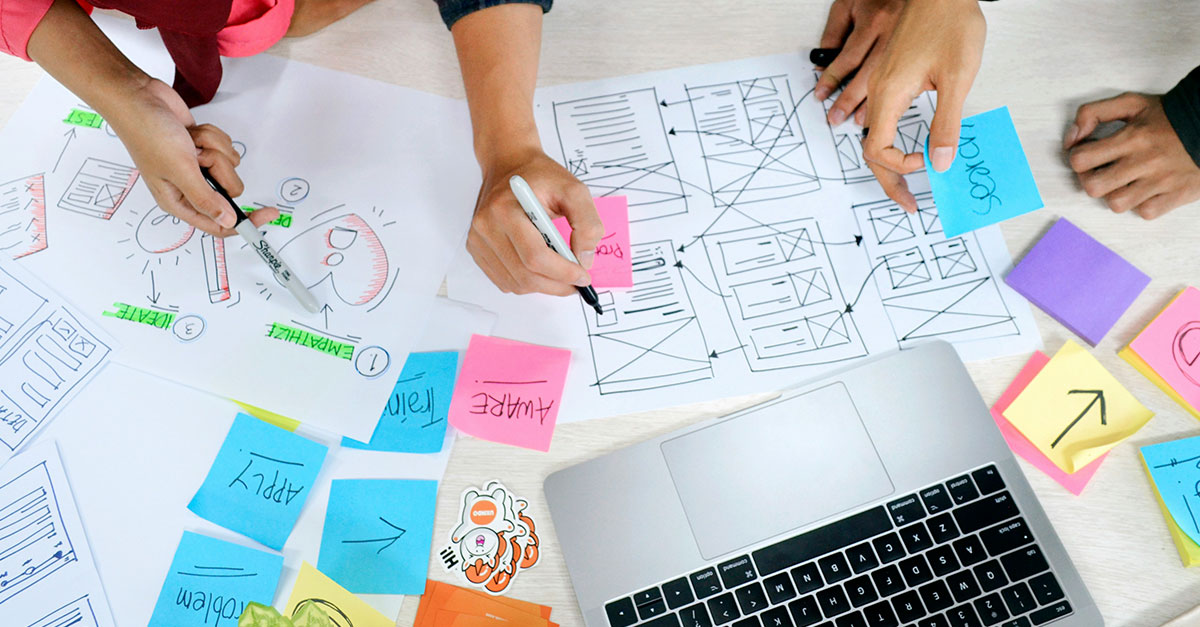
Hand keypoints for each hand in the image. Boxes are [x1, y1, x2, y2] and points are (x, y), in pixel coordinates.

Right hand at [105, 79, 277, 235]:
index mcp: (178, 201)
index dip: (245, 222)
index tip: (267, 215)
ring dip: (213, 148)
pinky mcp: (203, 148)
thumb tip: (227, 221)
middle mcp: (189, 186)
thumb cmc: (148, 133)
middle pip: (230, 190)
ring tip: (190, 142)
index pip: (218, 224)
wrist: (139, 97)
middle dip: (219, 169)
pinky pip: (225, 147)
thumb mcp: (180, 170)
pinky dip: (212, 136)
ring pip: (229, 165)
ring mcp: (197, 166)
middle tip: (198, 157)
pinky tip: (192, 132)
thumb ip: (206, 198)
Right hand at [467, 148, 602, 295]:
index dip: (563, 272)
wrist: (509, 164)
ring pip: (515, 283)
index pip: (535, 256)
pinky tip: (540, 269)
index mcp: (505, 209)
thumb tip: (584, 260)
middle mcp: (485, 226)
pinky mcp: (476, 249)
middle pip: (525, 275)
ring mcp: (477, 239)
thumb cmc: (540, 176)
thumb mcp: (574, 189)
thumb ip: (587, 223)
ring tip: (561, 274)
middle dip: (557, 285)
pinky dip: (527, 283)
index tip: (583, 276)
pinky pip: (504, 281)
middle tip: (577, 282)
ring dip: (543, 286)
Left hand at [814, 0, 905, 126]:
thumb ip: (833, 33)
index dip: (831, 79)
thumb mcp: (847, 4)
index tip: (821, 95)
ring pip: (890, 79)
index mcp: (873, 20)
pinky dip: (898, 95)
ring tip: (860, 120)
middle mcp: (893, 32)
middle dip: (850, 99)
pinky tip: (889, 108)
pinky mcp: (921, 48)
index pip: (847, 58)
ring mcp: (911, 41)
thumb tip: (822, 63)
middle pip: (868, 74)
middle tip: (836, 117)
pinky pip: (910, 76)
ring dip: (874, 104)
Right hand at [861, 0, 985, 211]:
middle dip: (887, 180)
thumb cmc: (951, 22)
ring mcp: (881, 83)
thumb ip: (946, 123)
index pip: (877, 148)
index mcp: (890, 92)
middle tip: (907, 203)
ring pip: (871, 134)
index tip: (925, 164)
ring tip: (900, 182)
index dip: (899, 166)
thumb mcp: (957, 78)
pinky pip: (878, 117)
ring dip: (884, 162)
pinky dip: (886, 140)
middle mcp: (879, 90)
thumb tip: (939, 161)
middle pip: (869, 148)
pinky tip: (900, 147)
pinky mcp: (889, 76)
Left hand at [1065, 92, 1199, 218]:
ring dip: (1114, 194)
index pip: (1081, 159)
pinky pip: (1145, 212)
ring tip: (1122, 182)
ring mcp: (1161, 181)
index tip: (1087, 154)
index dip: (1077, 158)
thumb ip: (1093, 112)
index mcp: (1132, 137)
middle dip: (1090, 179)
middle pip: (1093, 187)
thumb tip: (1072, 137)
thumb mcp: (1131, 103)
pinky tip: (1144, 190)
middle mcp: (1145, 161)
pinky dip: (1141, 204)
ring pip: (1116, 204)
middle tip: (1099, 171)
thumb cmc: (1169, 116)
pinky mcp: (1176, 195)